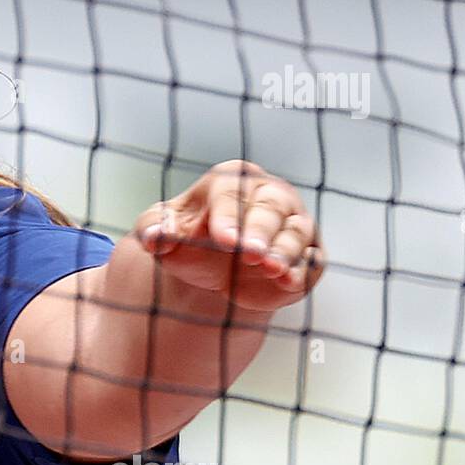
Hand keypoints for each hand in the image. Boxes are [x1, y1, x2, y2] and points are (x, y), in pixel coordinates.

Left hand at [133, 159, 325, 312]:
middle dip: (261, 231)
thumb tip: (152, 236)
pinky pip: (311, 261)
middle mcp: (269, 195)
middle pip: (271, 208)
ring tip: (271, 269)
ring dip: (285, 251)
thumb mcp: (161, 232)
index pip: (230, 195)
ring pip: (296, 232)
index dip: (227, 217)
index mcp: (230, 181)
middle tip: (251, 253)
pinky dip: (303, 271)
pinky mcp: (308, 255)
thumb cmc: (187, 239)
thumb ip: (152, 229)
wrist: (211, 270)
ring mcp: (293, 224)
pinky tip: (288, 283)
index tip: (223, 240)